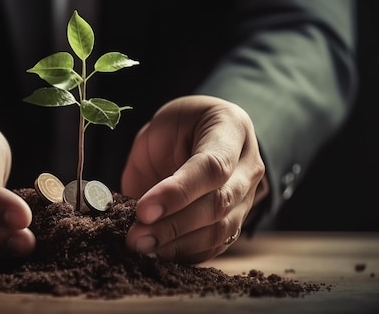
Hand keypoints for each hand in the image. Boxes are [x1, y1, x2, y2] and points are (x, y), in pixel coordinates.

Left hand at [122, 95, 266, 263]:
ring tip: (142, 247)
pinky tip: (157, 254)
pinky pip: (215, 246)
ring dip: (177, 245)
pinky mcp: (235, 222)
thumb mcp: (163, 124)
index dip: (178, 192)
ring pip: (219, 231)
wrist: (194, 135)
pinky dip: (185, 254)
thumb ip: (153, 156)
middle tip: (136, 237)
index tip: (144, 210)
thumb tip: (130, 205)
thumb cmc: (176, 126)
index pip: (213, 167)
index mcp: (232, 129)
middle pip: (218, 204)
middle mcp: (248, 166)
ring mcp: (247, 197)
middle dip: (173, 225)